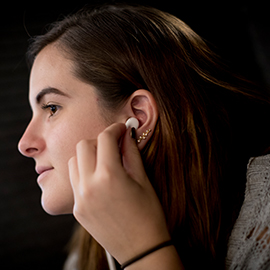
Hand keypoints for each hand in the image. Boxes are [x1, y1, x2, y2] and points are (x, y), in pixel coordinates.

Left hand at [68, 123, 169, 262]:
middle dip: (99, 140)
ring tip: (105, 161)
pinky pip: (74, 180)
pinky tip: (100, 178)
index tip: (122, 129)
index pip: (105, 138)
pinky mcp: (77, 208)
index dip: (115, 129)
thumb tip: (127, 133)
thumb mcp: (143, 179)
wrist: (141, 249)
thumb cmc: (148, 214)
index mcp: (109, 176)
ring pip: (74, 161)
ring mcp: (79, 198)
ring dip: (88, 155)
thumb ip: (131, 152)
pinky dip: (84, 171)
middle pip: (83, 145)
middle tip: (114, 146)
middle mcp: (89, 185)